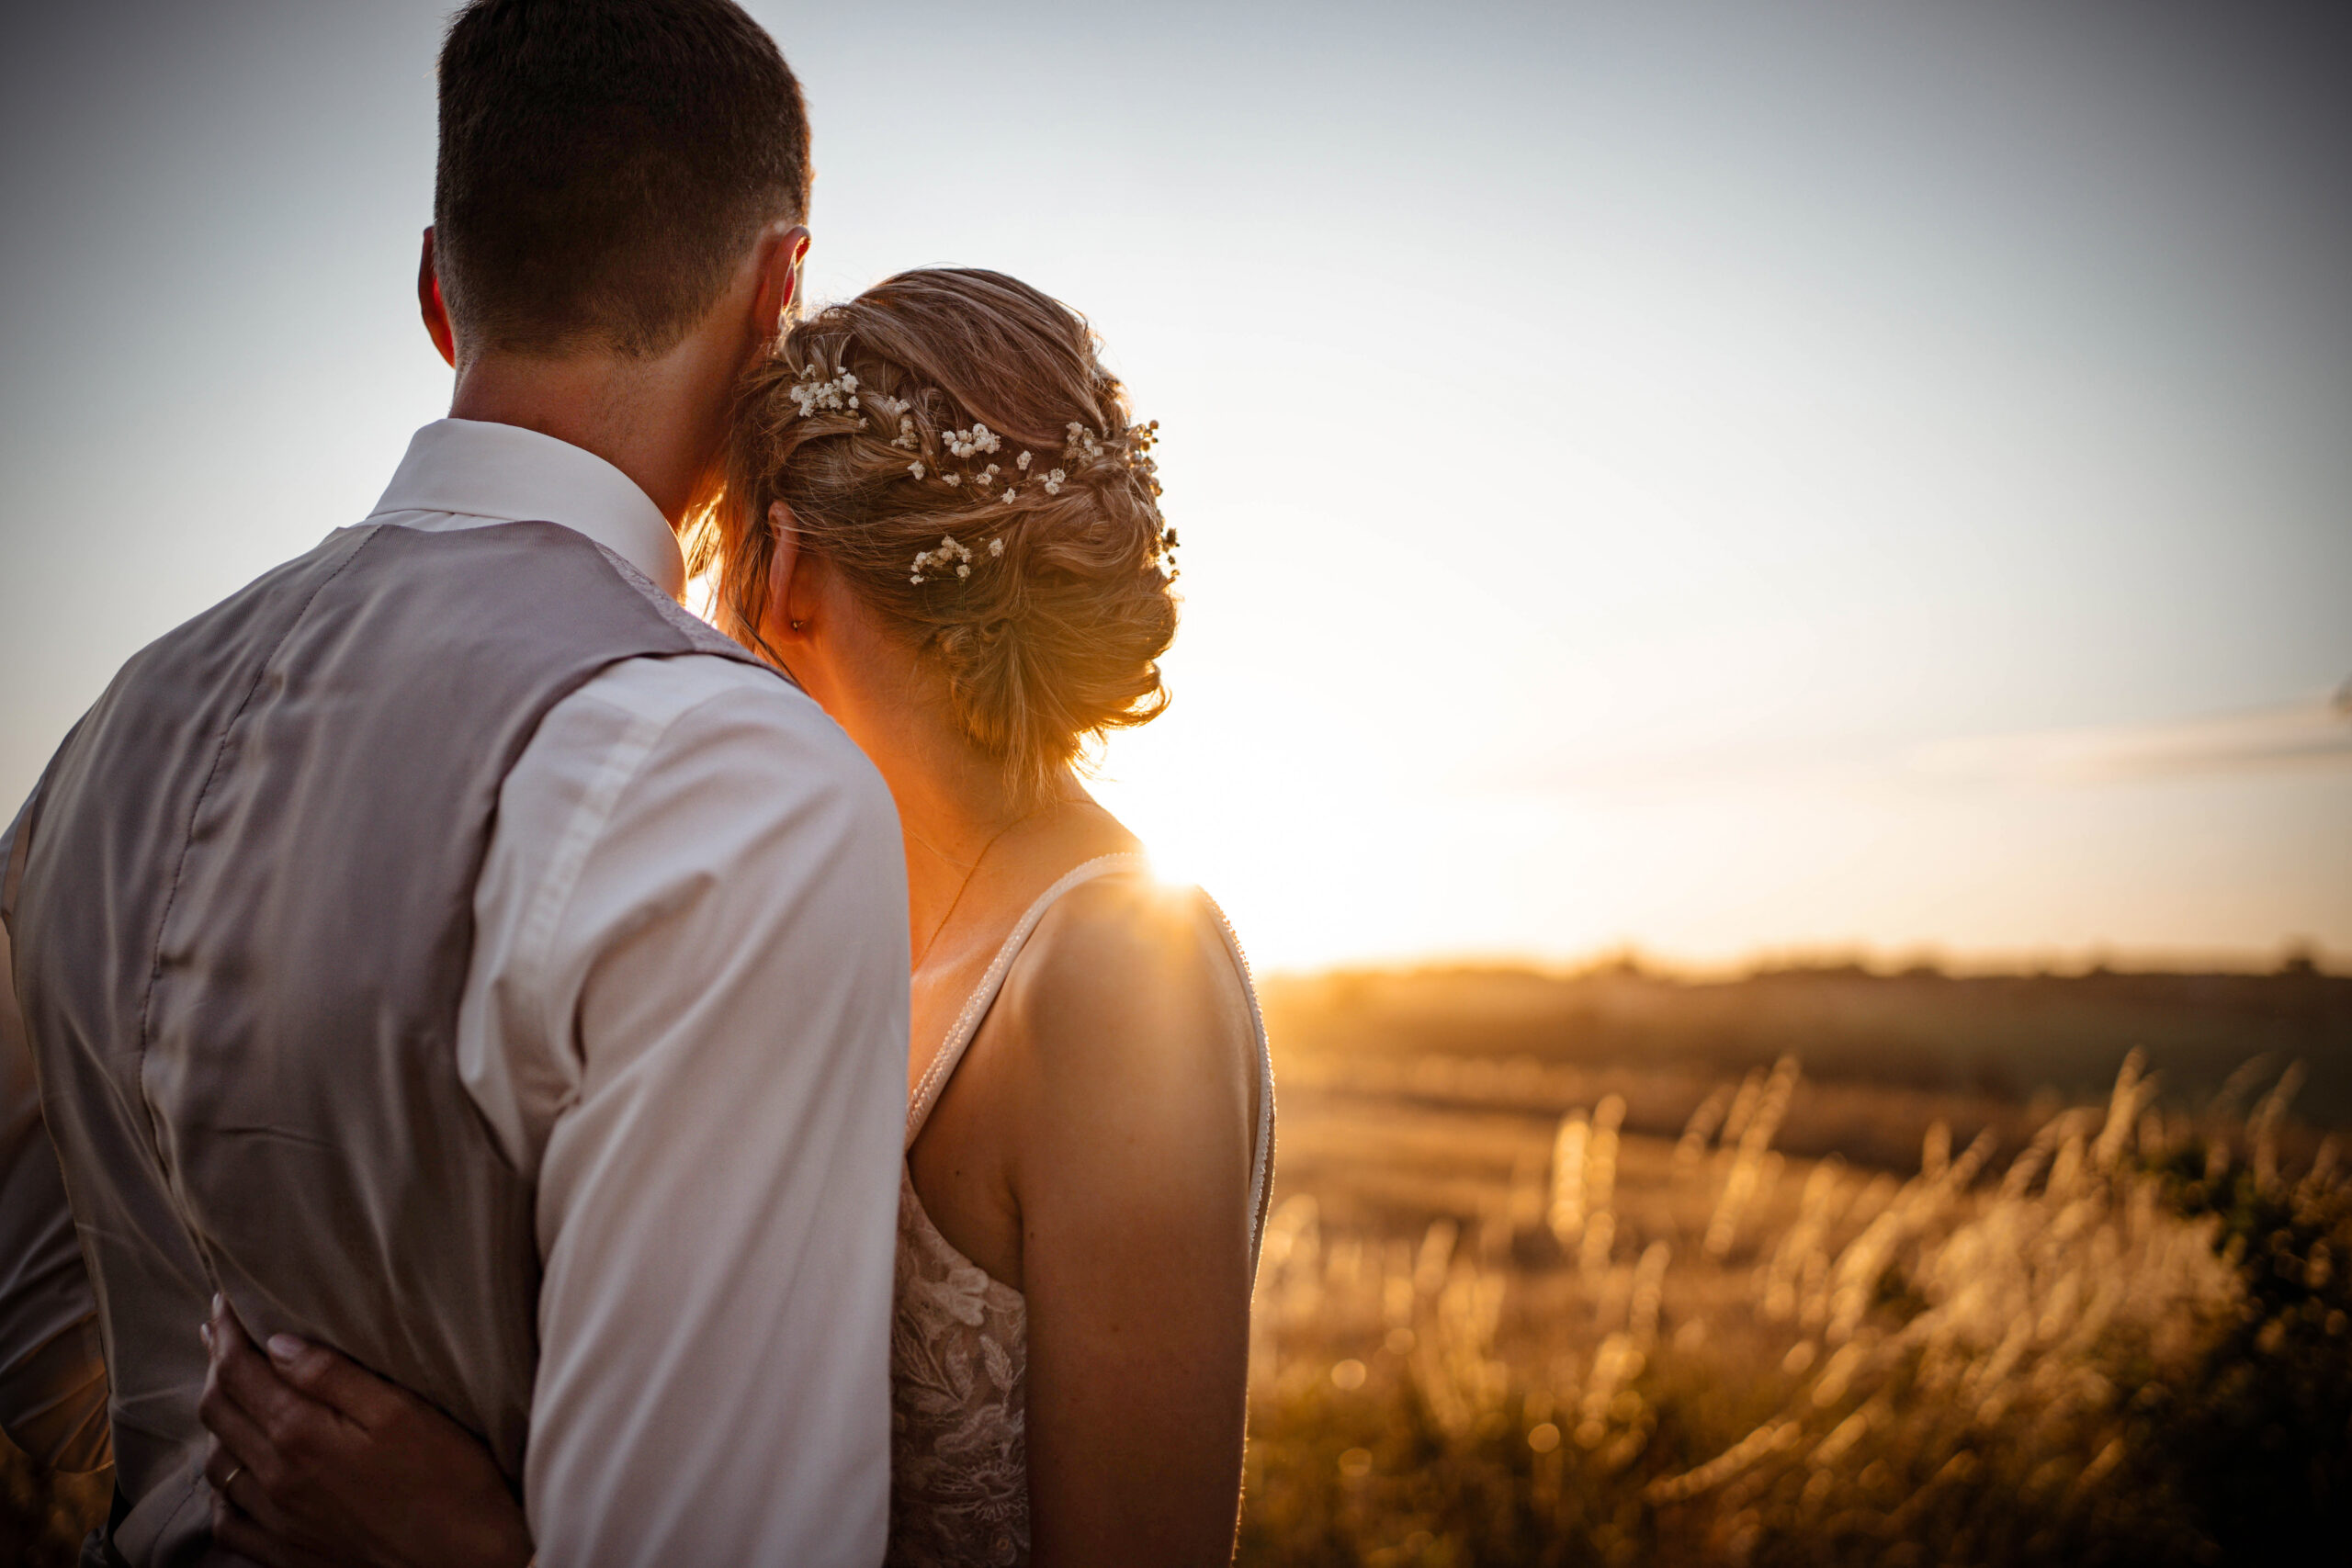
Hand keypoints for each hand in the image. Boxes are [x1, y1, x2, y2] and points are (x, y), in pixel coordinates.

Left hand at [197, 1294, 532, 1567]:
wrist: (464, 1562)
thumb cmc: (448, 1480)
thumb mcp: (401, 1412)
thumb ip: (335, 1377)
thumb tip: (278, 1344)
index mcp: (301, 1435)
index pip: (239, 1372)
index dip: (225, 1332)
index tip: (223, 1302)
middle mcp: (275, 1478)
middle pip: (219, 1412)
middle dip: (214, 1365)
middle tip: (219, 1334)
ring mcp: (277, 1520)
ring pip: (217, 1463)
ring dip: (217, 1421)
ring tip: (230, 1394)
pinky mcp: (287, 1553)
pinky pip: (228, 1521)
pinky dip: (223, 1490)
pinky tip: (239, 1476)